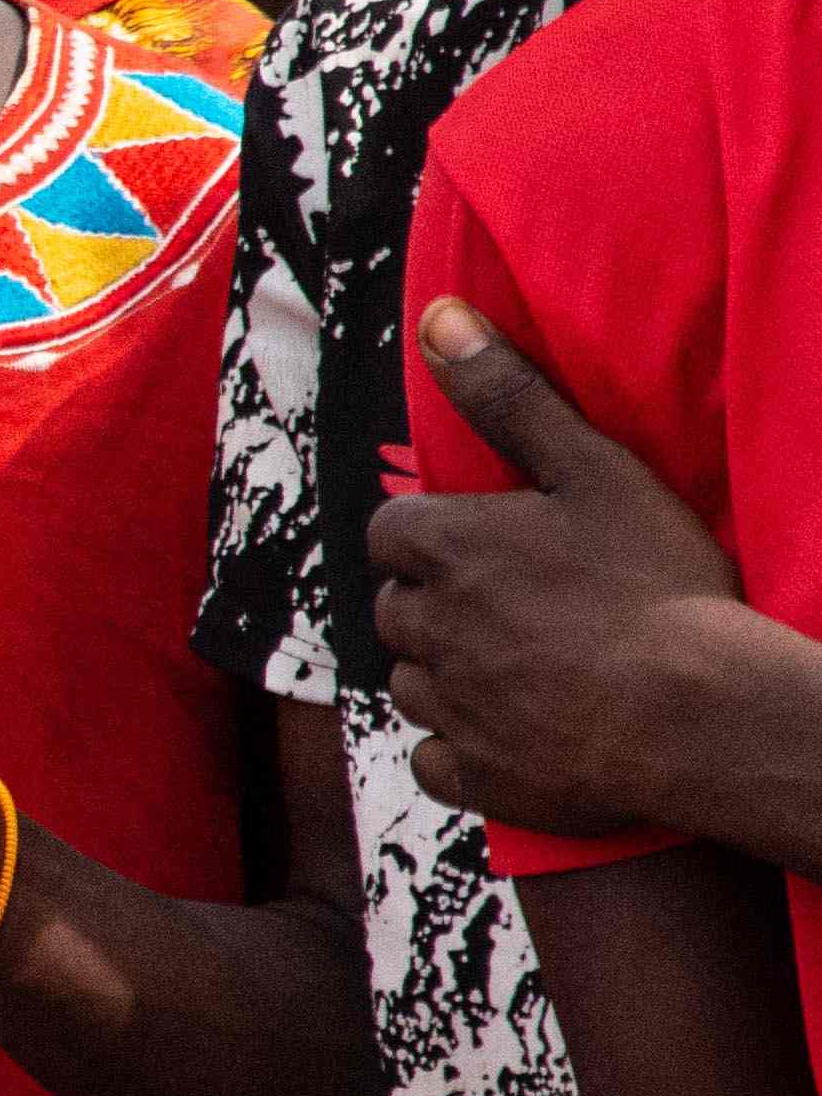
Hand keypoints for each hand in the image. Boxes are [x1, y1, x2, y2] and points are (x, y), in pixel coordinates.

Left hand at [375, 301, 758, 842]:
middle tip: (516, 606)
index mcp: (446, 551)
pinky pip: (436, 760)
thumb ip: (509, 395)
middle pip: (398, 608)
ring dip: (447, 673)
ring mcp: (448, 708)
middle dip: (437, 602)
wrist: (704, 714)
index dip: (432, 537)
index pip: (392, 532)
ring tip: (524, 667)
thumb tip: (439, 318)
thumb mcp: (593, 470)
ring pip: (412, 682)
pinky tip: (517, 733)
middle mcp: (427, 629)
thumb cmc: (659, 585)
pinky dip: (461, 749)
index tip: (484, 545)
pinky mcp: (476, 776)